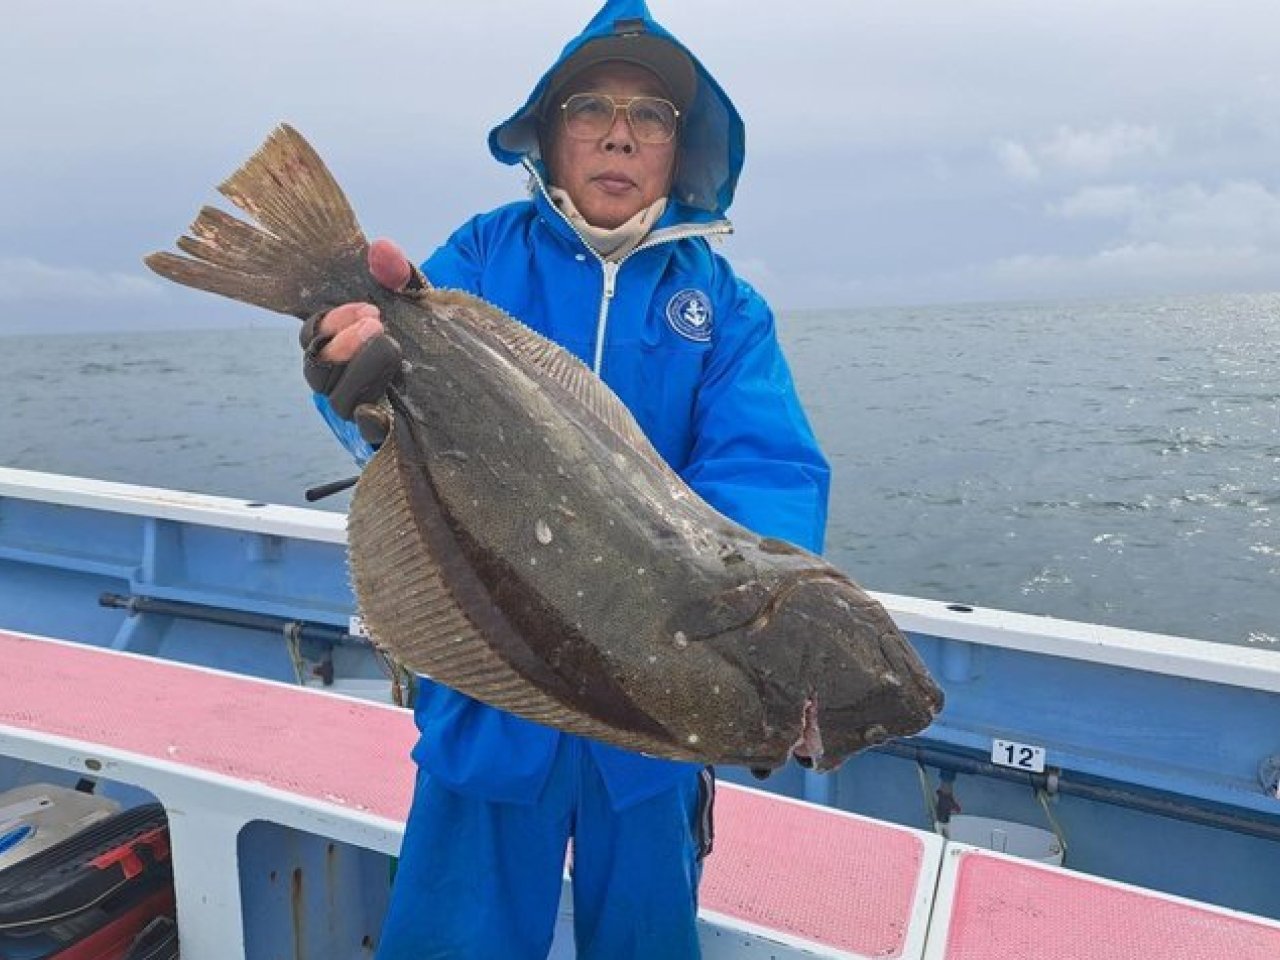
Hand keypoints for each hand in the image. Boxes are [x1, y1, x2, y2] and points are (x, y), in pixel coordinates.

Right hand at [301, 239, 419, 442]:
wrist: (476, 370)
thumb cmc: (432, 332)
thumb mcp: (419, 300)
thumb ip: (400, 276)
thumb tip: (382, 250)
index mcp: (342, 346)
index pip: (312, 338)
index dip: (328, 324)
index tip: (367, 309)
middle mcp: (345, 380)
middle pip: (317, 373)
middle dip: (341, 345)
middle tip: (376, 323)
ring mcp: (366, 409)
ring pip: (339, 402)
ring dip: (359, 373)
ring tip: (392, 347)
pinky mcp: (390, 435)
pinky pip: (369, 435)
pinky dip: (371, 422)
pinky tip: (382, 409)